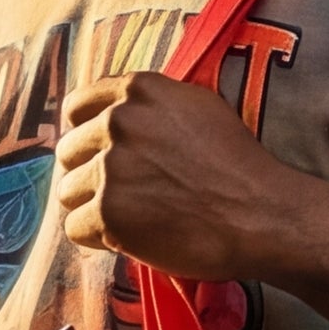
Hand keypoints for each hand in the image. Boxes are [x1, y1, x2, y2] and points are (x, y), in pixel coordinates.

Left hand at [52, 72, 297, 283]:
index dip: (85, 134)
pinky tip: (129, 239)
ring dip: (92, 208)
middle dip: (88, 174)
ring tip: (130, 219)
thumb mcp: (200, 107)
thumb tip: (118, 113)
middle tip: (123, 195)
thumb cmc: (239, 167)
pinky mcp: (109, 212)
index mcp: (139, 91)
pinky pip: (76, 228)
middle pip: (68, 151)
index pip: (78, 106)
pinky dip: (97, 239)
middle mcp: (118, 122)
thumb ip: (154, 105)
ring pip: (67, 191)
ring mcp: (111, 167)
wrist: (261, 214)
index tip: (97, 154)